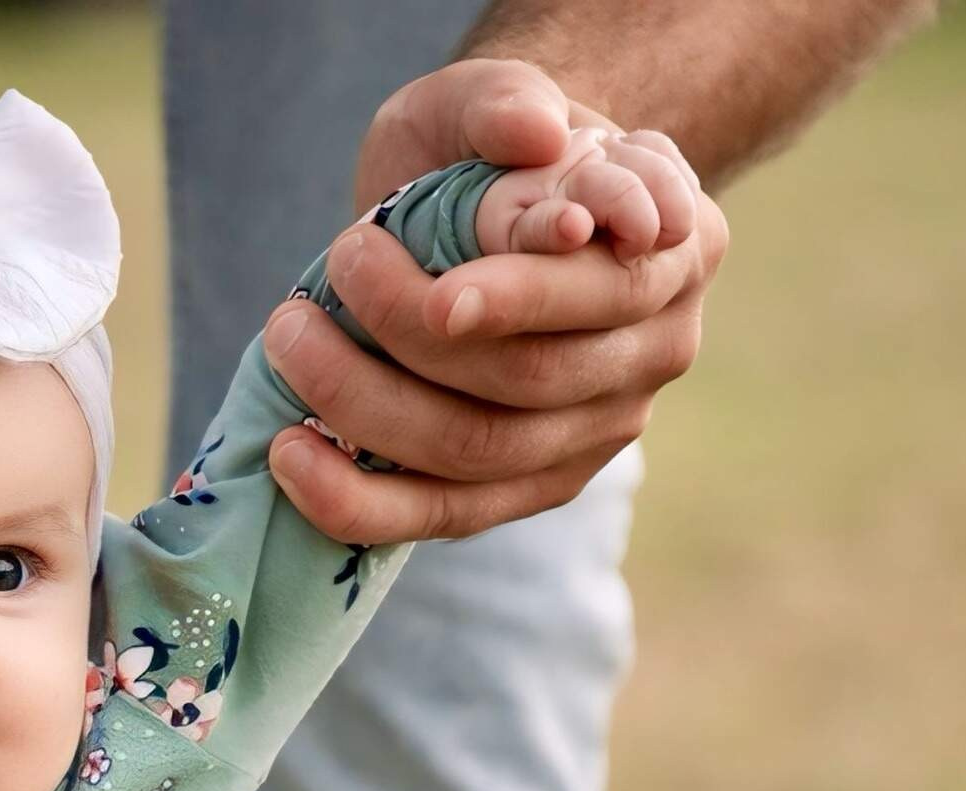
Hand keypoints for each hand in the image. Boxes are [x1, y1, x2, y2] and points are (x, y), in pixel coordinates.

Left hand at [266, 59, 729, 543]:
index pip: (607, 292)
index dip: (522, 300)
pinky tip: (289, 454)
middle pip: (533, 378)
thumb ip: (505, 102)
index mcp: (677, 248)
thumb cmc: (487, 153)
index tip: (441, 295)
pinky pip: (440, 515)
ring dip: (365, 401)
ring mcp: (596, 434)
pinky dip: (355, 499)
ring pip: (479, 450)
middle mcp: (656, 351)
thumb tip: (533, 134)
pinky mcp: (527, 490)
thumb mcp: (487, 100)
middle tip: (335, 265)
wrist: (483, 211)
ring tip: (288, 336)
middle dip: (412, 333)